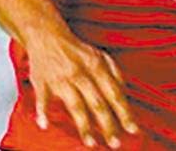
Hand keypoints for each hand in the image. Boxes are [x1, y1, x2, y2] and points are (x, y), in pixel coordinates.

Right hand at [24, 30, 137, 147]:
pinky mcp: (43, 82)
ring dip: (83, 126)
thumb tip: (126, 94)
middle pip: (97, 103)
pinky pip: (43, 99)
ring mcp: (61, 79)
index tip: (133, 130)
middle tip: (115, 143)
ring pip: (75, 105)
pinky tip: (45, 125)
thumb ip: (116, 73)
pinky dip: (43, 111)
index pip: (114, 94)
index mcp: (96, 67)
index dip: (124, 113)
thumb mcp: (101, 55)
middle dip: (107, 125)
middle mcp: (80, 73)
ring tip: (91, 143)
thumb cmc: (76, 50)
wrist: (47, 36)